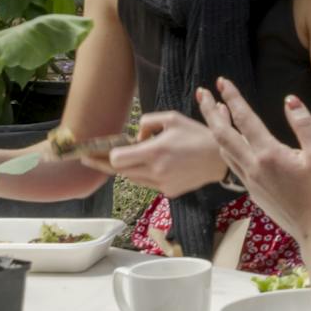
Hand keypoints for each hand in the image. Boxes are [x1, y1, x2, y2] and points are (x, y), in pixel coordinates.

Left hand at [106, 112, 231, 197]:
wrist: (220, 159)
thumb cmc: (196, 135)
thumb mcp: (171, 118)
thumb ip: (147, 123)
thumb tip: (135, 138)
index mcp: (155, 152)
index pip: (117, 160)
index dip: (106, 156)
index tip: (96, 152)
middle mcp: (156, 171)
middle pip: (120, 171)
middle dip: (106, 164)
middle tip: (90, 158)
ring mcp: (162, 184)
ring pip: (132, 178)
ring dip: (126, 168)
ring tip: (121, 159)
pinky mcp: (169, 192)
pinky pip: (147, 183)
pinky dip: (143, 174)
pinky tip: (148, 164)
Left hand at [201, 79, 310, 252]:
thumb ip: (303, 124)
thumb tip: (290, 101)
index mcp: (269, 154)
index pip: (244, 119)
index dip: (232, 98)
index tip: (222, 82)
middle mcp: (253, 167)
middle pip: (222, 134)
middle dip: (211, 111)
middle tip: (202, 93)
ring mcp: (251, 181)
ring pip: (224, 151)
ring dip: (217, 129)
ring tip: (216, 112)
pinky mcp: (253, 192)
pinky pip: (233, 164)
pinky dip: (228, 147)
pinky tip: (234, 143)